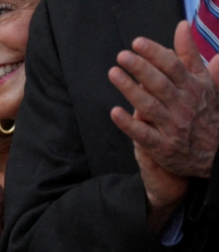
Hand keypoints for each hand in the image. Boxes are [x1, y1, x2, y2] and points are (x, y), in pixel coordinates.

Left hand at [109, 22, 218, 213]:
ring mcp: (173, 127)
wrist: (214, 153)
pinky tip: (114, 112)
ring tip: (114, 74)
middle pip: (160, 83)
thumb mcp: (203, 81)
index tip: (137, 43)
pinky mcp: (162, 146)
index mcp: (193, 88)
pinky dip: (128, 124)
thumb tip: (182, 26)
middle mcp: (184, 106)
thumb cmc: (203, 111)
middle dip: (140, 68)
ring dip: (130, 89)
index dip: (155, 53)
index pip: (173, 66)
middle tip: (122, 56)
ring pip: (149, 106)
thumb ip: (189, 55)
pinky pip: (143, 134)